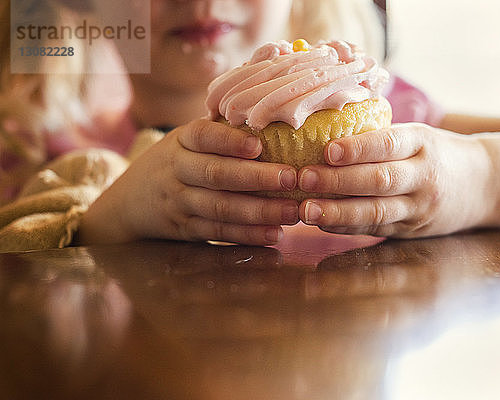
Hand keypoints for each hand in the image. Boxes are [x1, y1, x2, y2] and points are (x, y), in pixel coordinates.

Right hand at [78, 119, 298, 245]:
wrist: (129, 201)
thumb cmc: (177, 161)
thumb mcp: (187, 138)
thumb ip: (222, 126)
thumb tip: (271, 83)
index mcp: (182, 141)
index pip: (203, 136)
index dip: (229, 141)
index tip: (258, 144)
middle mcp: (178, 170)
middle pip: (216, 174)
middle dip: (256, 177)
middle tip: (291, 178)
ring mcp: (180, 202)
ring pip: (221, 208)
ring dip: (260, 211)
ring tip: (293, 210)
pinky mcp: (186, 229)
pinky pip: (219, 232)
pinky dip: (248, 235)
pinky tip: (274, 233)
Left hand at [296, 123, 492, 237]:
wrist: (486, 185)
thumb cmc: (439, 153)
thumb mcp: (419, 135)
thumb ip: (382, 137)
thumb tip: (323, 128)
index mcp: (423, 143)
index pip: (390, 144)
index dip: (358, 149)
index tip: (328, 150)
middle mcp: (424, 176)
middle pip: (380, 180)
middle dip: (339, 181)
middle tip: (304, 178)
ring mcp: (420, 207)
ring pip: (377, 211)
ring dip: (339, 212)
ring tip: (307, 210)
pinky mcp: (412, 229)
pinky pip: (377, 229)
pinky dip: (348, 227)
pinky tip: (322, 224)